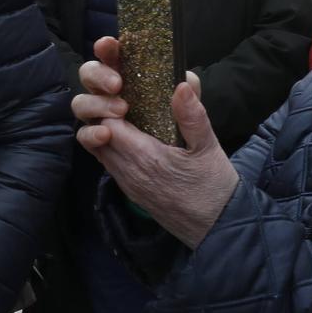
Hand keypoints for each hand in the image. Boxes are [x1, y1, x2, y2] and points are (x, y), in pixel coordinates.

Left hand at [74, 38, 238, 247]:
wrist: (217, 228)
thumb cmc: (214, 186)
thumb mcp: (209, 147)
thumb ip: (193, 116)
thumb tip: (182, 84)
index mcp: (146, 157)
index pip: (107, 124)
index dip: (110, 104)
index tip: (125, 91)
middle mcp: (128, 172)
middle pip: (95, 136)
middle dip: (102, 113)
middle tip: (122, 98)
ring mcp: (127, 183)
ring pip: (98, 151)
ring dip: (105, 130)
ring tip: (125, 114)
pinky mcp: (130, 191)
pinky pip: (109, 163)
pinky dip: (112, 146)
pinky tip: (130, 135)